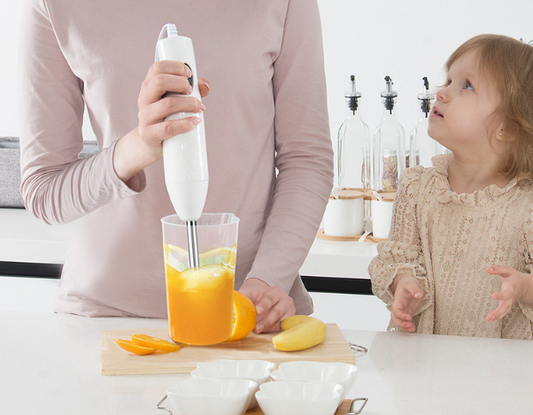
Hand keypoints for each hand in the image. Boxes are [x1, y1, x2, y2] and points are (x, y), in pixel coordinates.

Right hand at [113, 60, 209, 182]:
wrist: (151, 143)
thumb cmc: (167, 118)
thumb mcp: (175, 101)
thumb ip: (192, 91)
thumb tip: (205, 85)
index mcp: (148, 87)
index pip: (157, 68)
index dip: (175, 67)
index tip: (189, 73)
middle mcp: (144, 99)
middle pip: (159, 82)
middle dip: (181, 83)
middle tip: (191, 91)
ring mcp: (145, 117)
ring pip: (167, 104)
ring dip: (188, 103)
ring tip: (199, 107)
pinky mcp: (150, 134)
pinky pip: (168, 127)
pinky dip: (185, 124)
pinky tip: (195, 121)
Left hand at [238, 278, 295, 333]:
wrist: (263, 296)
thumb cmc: (254, 295)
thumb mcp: (247, 293)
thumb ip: (239, 297)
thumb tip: (228, 304)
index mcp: (275, 291)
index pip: (270, 298)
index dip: (264, 305)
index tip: (257, 311)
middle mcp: (285, 300)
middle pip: (277, 312)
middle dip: (266, 321)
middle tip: (256, 328)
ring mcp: (289, 311)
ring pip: (280, 322)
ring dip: (268, 327)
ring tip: (257, 329)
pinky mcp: (289, 320)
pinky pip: (281, 328)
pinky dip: (272, 330)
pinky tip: (264, 329)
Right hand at [390, 273, 423, 331]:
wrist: (406, 283)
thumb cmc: (408, 283)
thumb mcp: (412, 283)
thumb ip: (414, 288)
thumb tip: (418, 294)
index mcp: (399, 299)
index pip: (396, 309)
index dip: (401, 314)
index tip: (409, 317)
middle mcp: (398, 306)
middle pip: (394, 317)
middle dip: (401, 323)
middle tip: (410, 325)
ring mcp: (402, 310)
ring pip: (397, 321)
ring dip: (403, 327)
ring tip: (412, 328)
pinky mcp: (406, 312)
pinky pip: (403, 321)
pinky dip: (406, 327)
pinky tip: (412, 328)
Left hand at [486, 265, 528, 321]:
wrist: (524, 285)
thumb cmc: (513, 277)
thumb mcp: (507, 270)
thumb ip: (498, 269)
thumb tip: (488, 269)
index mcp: (511, 288)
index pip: (507, 293)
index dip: (501, 295)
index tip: (493, 296)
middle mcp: (511, 297)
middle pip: (506, 306)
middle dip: (498, 311)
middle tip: (490, 316)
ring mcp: (510, 302)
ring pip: (505, 310)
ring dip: (497, 315)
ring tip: (488, 319)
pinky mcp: (507, 304)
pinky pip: (504, 312)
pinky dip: (499, 316)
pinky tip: (491, 319)